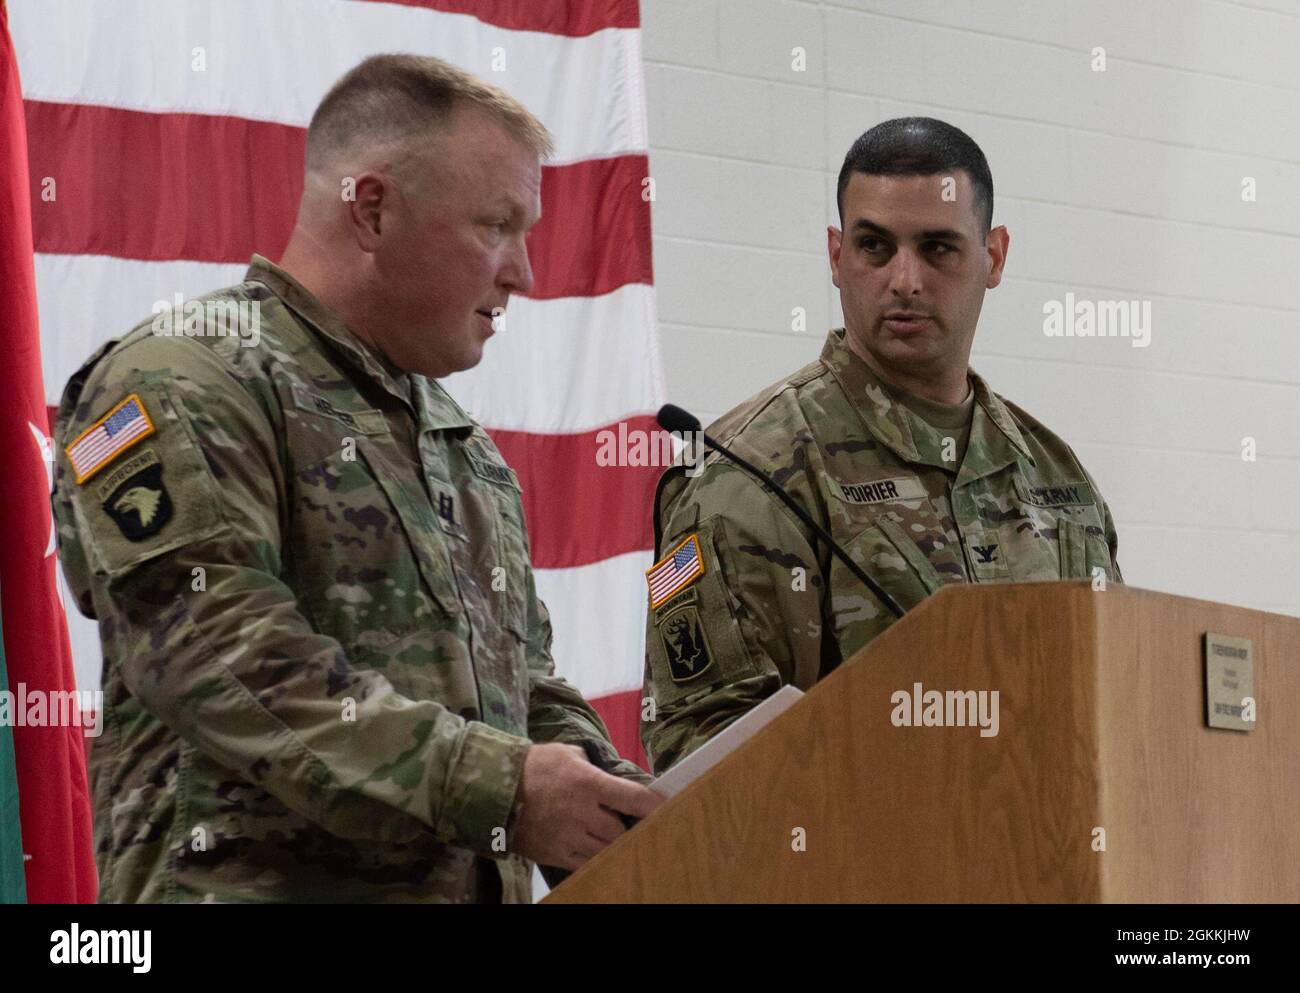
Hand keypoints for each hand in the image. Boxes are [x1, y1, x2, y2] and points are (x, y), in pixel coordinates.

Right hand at [510, 742, 663, 870]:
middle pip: (621, 832)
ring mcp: (568, 836)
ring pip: (606, 850)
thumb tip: (613, 776)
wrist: (495, 788)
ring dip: (613, 845)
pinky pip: (585, 863)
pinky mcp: (555, 853)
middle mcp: (582, 812)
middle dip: (628, 829)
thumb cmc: (534, 765)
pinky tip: (596, 850)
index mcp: (588, 783)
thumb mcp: (567, 754)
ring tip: (612, 837)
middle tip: (632, 825)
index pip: (633, 798)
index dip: (654, 806)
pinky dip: (595, 858)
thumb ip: (593, 766)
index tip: (667, 809)